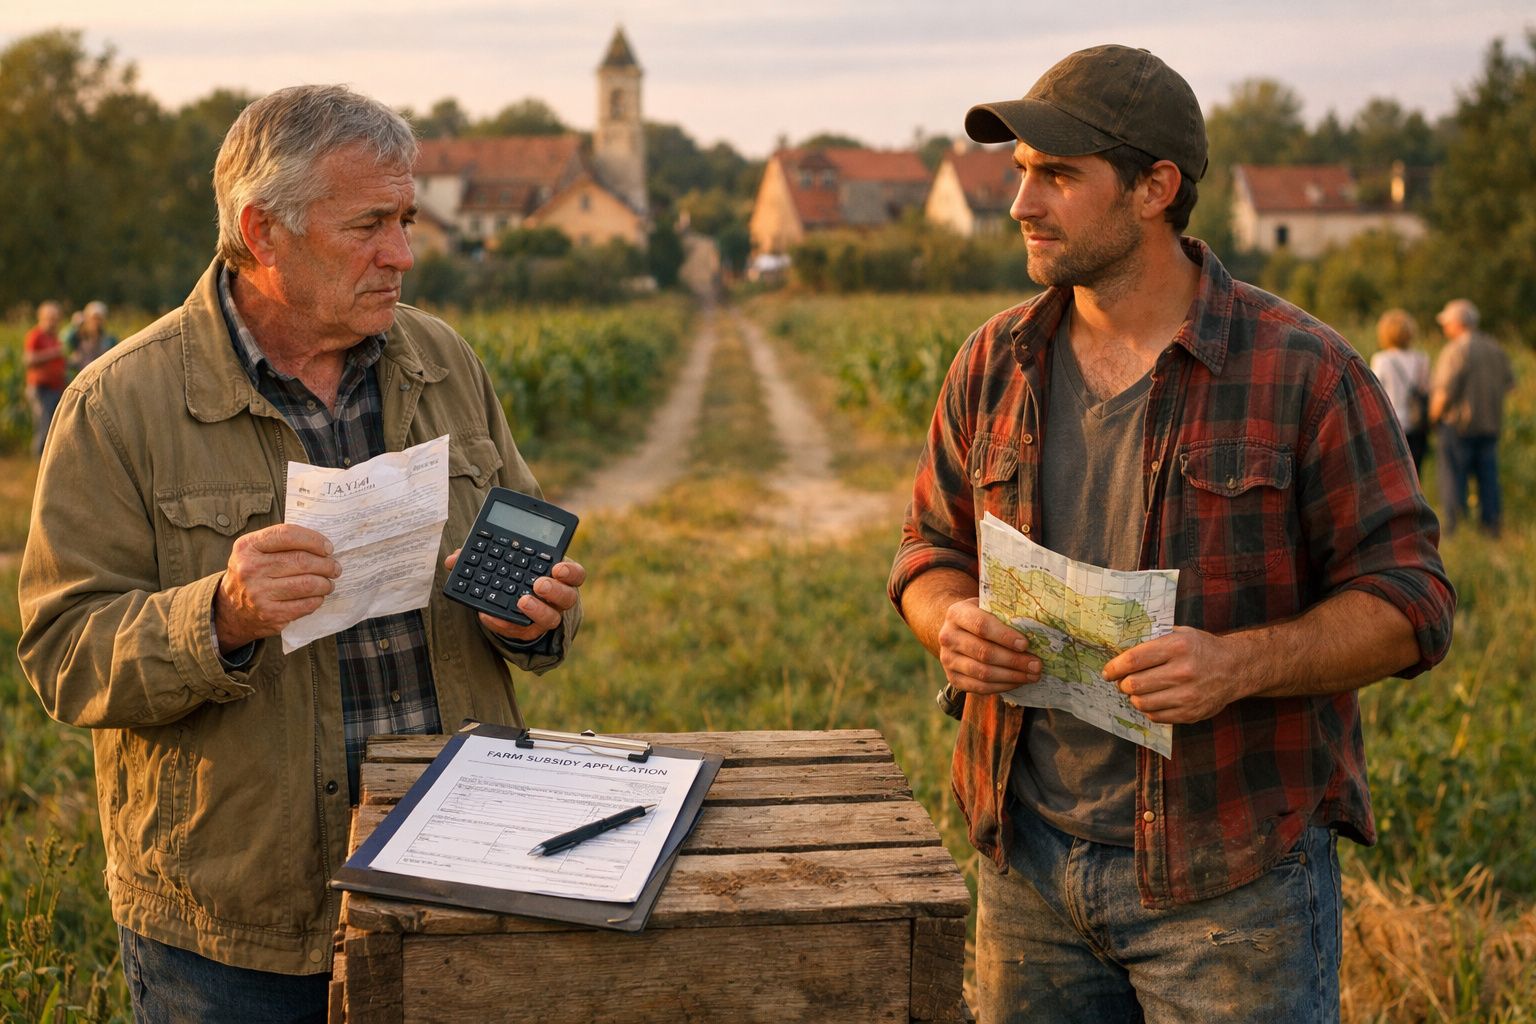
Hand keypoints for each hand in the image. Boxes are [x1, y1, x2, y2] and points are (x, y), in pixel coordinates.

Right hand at [215, 524, 339, 651]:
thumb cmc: (252, 573)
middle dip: (326, 564)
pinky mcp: (270, 614)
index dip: (313, 539)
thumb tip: (322, 545)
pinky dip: (317, 599)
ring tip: (328, 582)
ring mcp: (259, 594)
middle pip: (301, 561)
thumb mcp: (254, 551)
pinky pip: (305, 604)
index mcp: (247, 547)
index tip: (328, 547)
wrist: (230, 610)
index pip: (287, 535)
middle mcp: (250, 569)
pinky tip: (317, 596)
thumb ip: (282, 542)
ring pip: (307, 584)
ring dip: (325, 583)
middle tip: (334, 567)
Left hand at [444, 549, 585, 643]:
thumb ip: (482, 554)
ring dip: (537, 610)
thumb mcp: (504, 560)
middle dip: (555, 590)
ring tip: (521, 602)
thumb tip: (453, 559)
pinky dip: (504, 624)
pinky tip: (488, 616)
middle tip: (538, 584)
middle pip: (567, 598)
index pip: (576, 574)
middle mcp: (557, 599)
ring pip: (551, 619)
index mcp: (558, 576)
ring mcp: (545, 617)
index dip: (570, 572)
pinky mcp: (528, 631)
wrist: (513, 602)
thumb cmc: (514, 574)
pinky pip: (520, 632)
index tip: (558, 567)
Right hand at [937, 597, 1040, 694]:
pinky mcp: (953, 678)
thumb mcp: (989, 606)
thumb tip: (1037, 630)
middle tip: (1036, 665)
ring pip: (982, 673)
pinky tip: (1018, 682)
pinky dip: (1002, 686)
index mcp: (956, 613)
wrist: (958, 630)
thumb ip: (1006, 614)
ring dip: (1011, 676)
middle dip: (1014, 660)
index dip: (1004, 636)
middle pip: (984, 652)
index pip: (981, 625)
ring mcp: (948, 659)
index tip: (1026, 644)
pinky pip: (979, 687)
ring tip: (1032, 675)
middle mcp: (947, 637)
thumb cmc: (982, 616)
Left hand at [1102, 626, 1249, 723]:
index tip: (1107, 671)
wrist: (1236, 668)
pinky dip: (1148, 709)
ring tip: (1137, 691)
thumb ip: (1154, 640)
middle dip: (1122, 684)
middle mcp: (1183, 671)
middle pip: (1134, 684)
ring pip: (1142, 702)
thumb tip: (1119, 649)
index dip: (1114, 667)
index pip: (1134, 660)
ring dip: (1134, 697)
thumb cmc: (1202, 648)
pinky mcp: (1191, 713)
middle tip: (1122, 682)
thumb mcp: (1181, 633)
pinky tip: (1153, 700)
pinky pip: (1156, 716)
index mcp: (1177, 647)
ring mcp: (1188, 695)